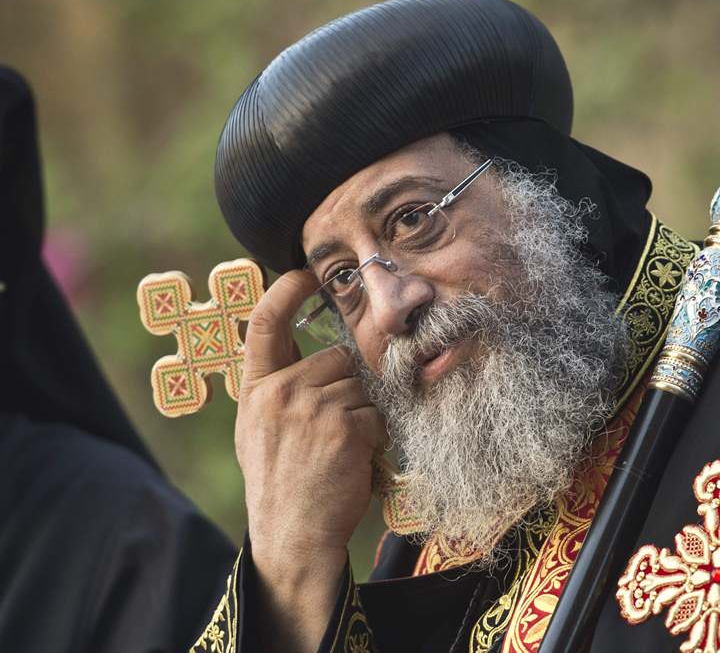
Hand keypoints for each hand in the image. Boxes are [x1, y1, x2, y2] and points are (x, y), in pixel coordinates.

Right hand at [236, 270, 384, 651]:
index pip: (263, 324)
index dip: (285, 291)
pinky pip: (376, 413)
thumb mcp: (260, 430)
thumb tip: (320, 357)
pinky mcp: (342, 426)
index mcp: (255, 390)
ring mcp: (311, 407)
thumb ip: (280, 390)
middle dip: (347, 385)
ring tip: (340, 448)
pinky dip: (374, 435)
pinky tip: (353, 459)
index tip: (304, 272)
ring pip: (361, 385)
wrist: (292, 534)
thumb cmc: (282, 482)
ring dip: (362, 412)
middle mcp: (279, 392)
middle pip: (337, 358)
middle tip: (333, 429)